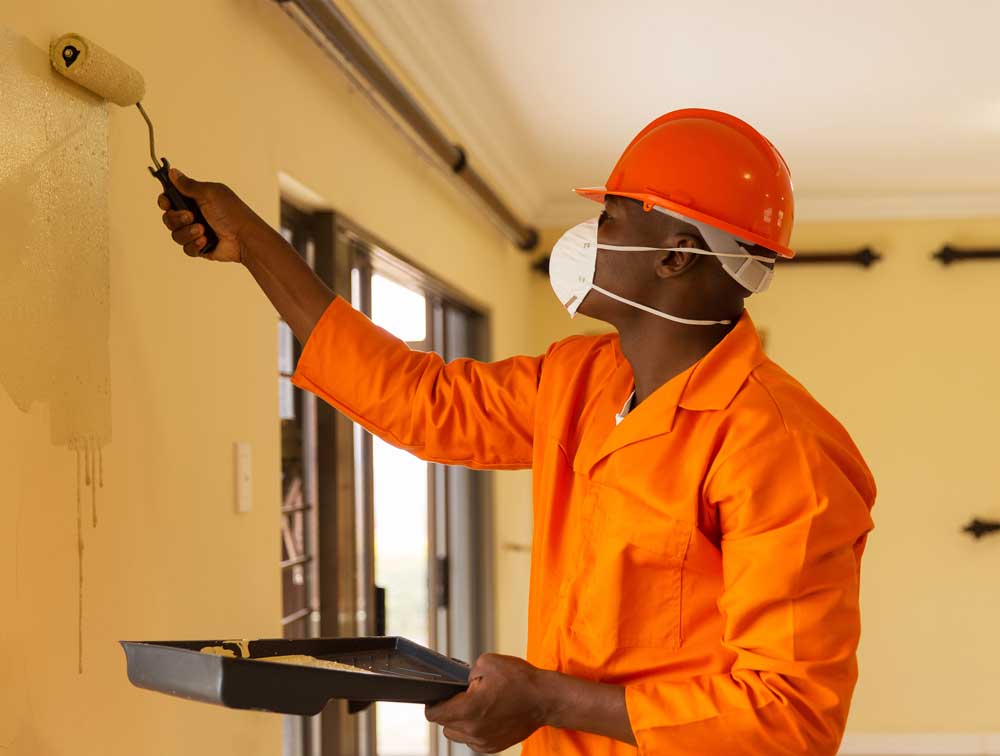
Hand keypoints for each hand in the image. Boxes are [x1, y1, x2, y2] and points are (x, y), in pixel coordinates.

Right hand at [157, 168, 265, 262]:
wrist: (244, 238)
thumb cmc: (232, 213)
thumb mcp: (209, 193)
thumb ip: (188, 185)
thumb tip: (173, 172)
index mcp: (196, 199)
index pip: (170, 199)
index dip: (165, 201)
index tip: (167, 203)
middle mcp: (194, 215)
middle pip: (169, 217)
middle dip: (177, 218)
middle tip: (190, 216)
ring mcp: (196, 232)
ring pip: (176, 234)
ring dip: (187, 232)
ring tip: (203, 230)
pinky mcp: (200, 247)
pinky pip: (186, 248)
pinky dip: (194, 245)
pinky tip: (205, 241)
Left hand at [425, 653, 549, 752]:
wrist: (545, 699)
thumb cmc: (521, 680)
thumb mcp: (487, 662)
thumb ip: (466, 672)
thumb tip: (460, 682)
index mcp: (469, 709)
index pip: (435, 715)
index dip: (432, 704)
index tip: (434, 699)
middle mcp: (474, 730)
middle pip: (444, 726)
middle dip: (447, 711)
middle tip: (459, 697)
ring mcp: (484, 741)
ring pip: (457, 735)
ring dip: (459, 723)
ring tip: (473, 707)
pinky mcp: (493, 747)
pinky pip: (472, 740)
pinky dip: (473, 730)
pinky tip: (484, 716)